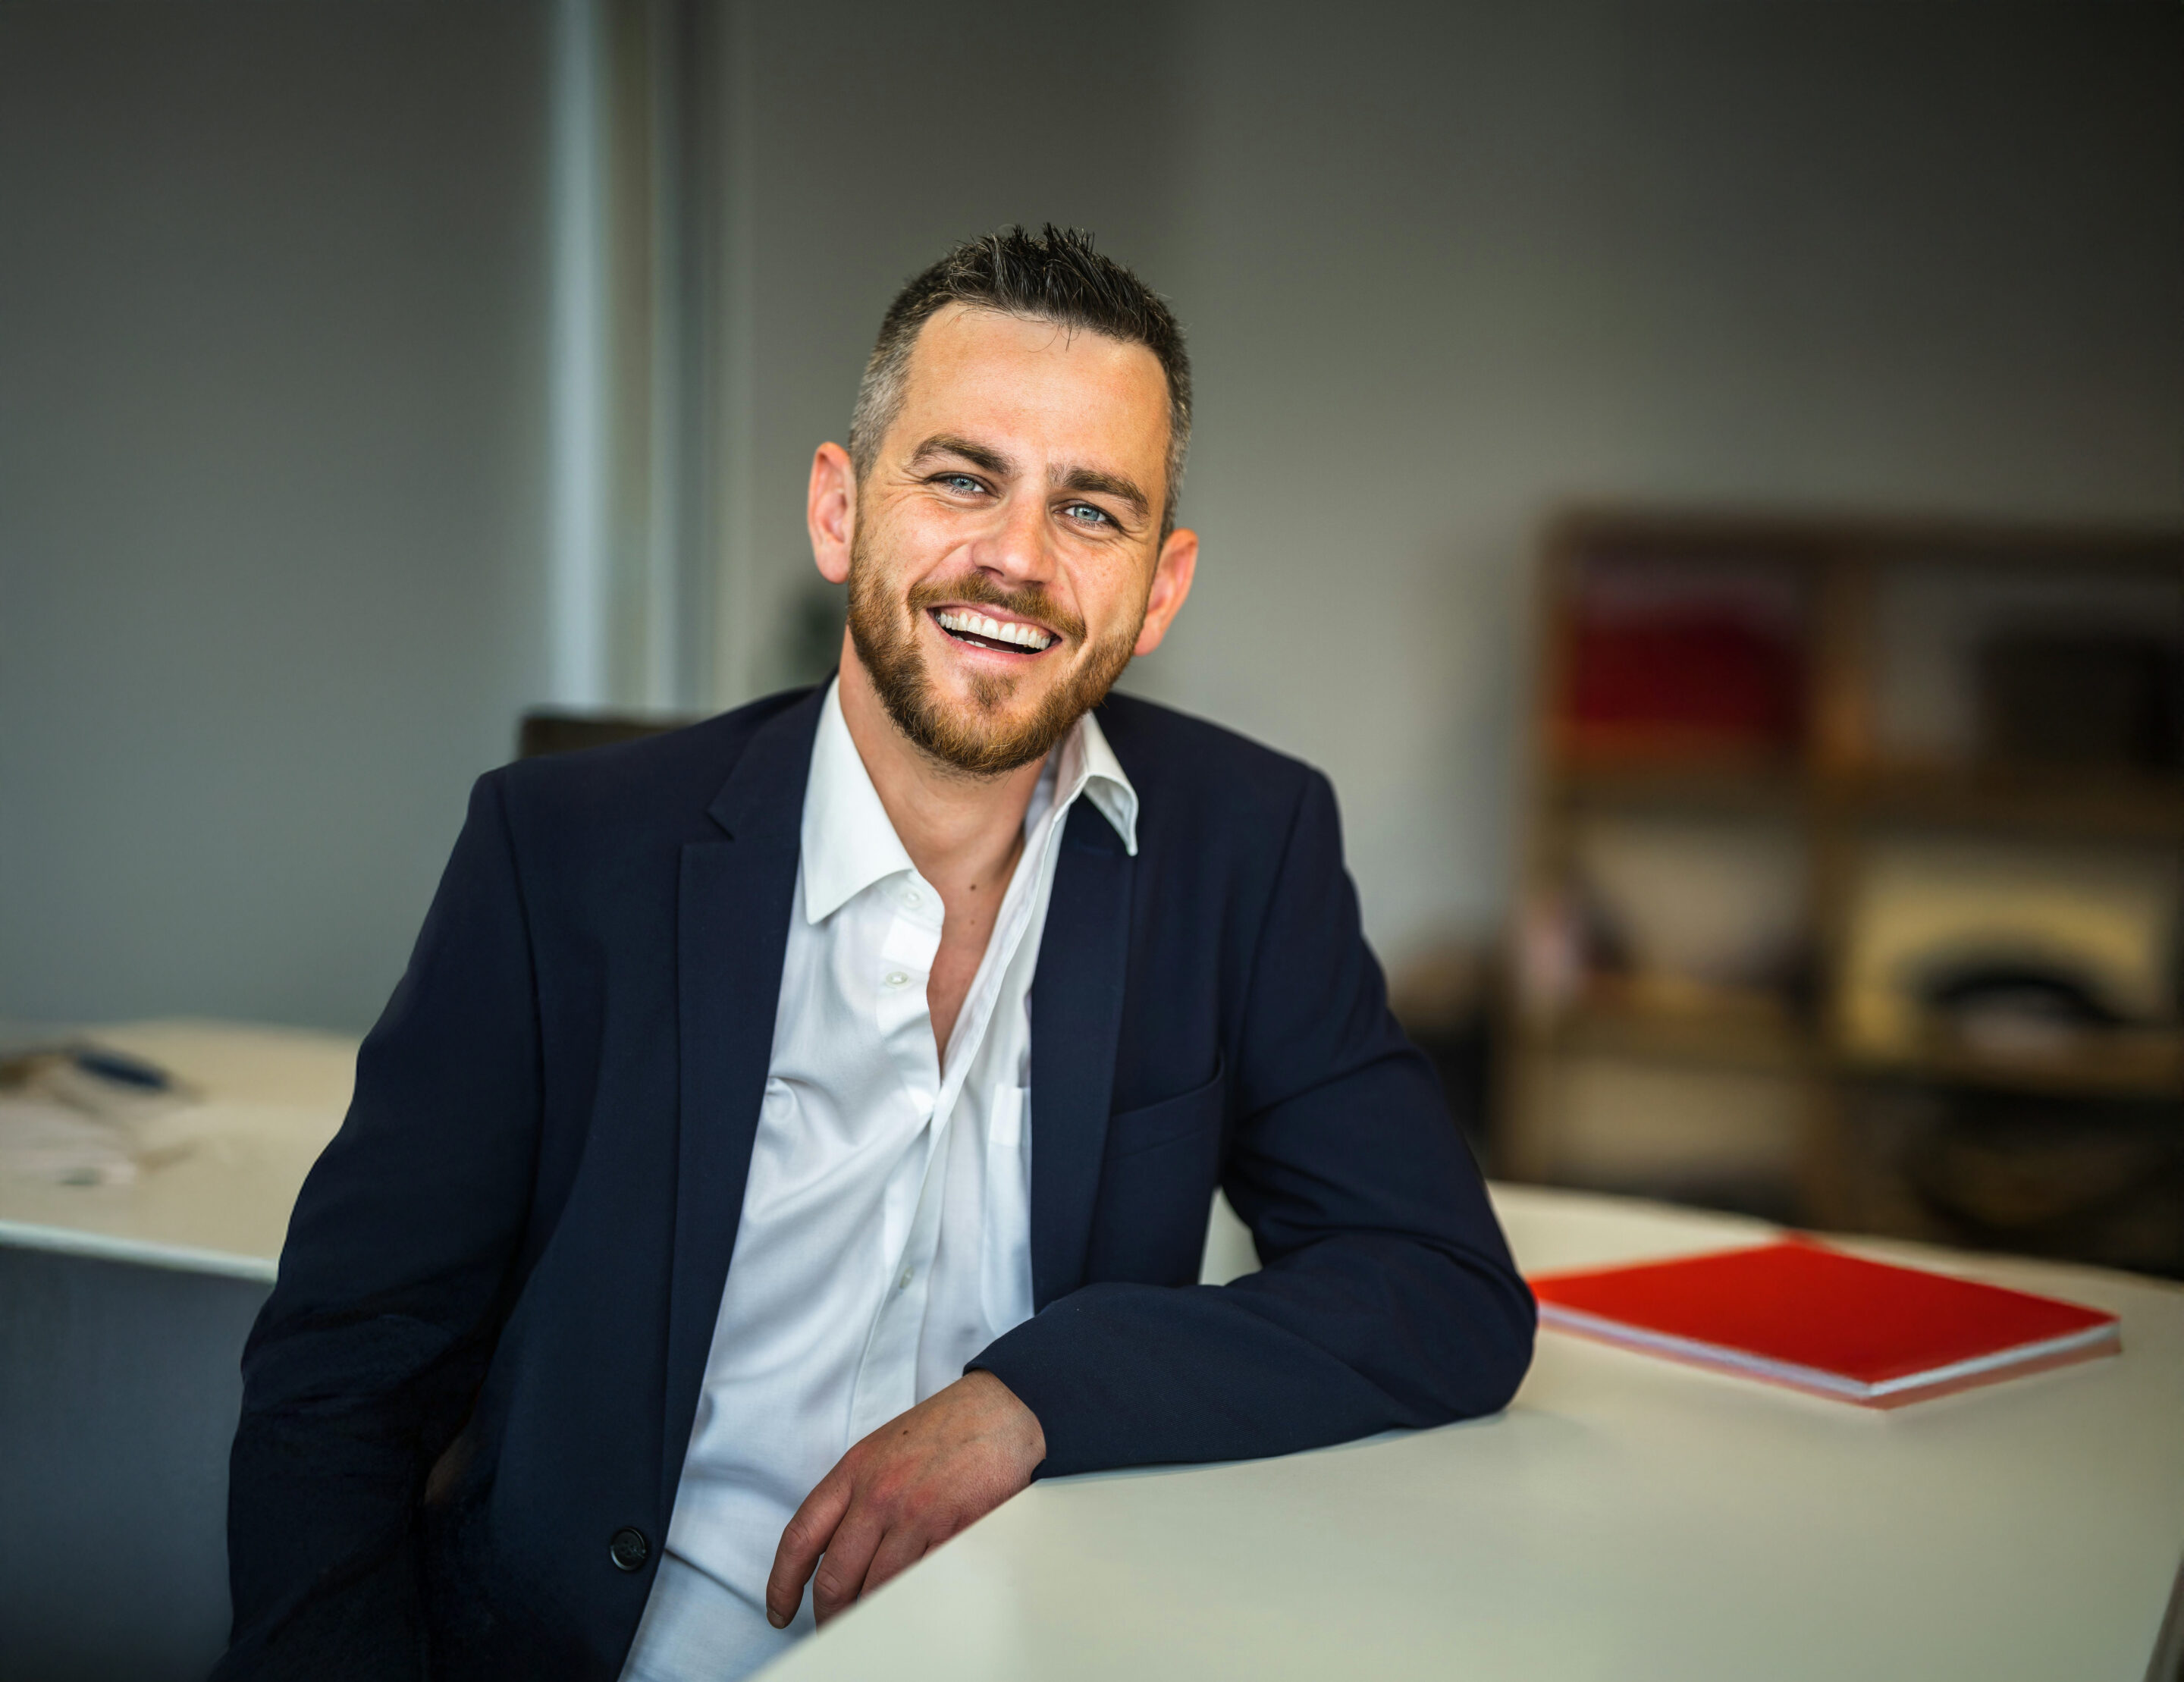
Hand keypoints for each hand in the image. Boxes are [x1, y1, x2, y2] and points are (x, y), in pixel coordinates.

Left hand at [766, 1371, 1044, 1627]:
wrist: (1000, 1410)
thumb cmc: (941, 1429)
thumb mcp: (879, 1449)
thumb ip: (851, 1496)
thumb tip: (828, 1551)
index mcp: (853, 1472)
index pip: (800, 1538)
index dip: (782, 1584)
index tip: (780, 1611)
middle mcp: (878, 1495)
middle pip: (835, 1577)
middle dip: (828, 1615)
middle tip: (831, 1629)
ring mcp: (916, 1516)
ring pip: (877, 1589)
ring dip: (870, 1615)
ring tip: (870, 1625)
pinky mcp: (953, 1532)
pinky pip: (922, 1584)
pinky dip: (912, 1603)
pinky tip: (910, 1607)